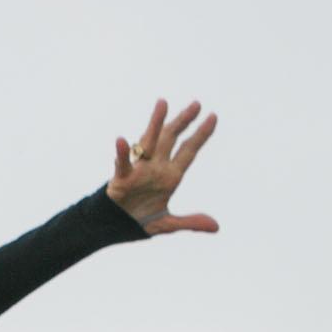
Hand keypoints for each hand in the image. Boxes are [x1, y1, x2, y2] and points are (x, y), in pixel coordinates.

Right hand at [105, 99, 219, 235]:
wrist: (115, 227)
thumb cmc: (140, 220)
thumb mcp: (168, 223)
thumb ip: (190, 222)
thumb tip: (216, 227)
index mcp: (170, 177)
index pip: (188, 151)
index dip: (201, 135)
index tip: (213, 117)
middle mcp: (156, 168)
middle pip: (171, 139)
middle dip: (183, 121)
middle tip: (196, 104)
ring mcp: (139, 170)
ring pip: (149, 142)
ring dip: (156, 124)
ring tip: (163, 104)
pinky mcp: (122, 178)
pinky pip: (122, 164)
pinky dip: (121, 153)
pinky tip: (121, 140)